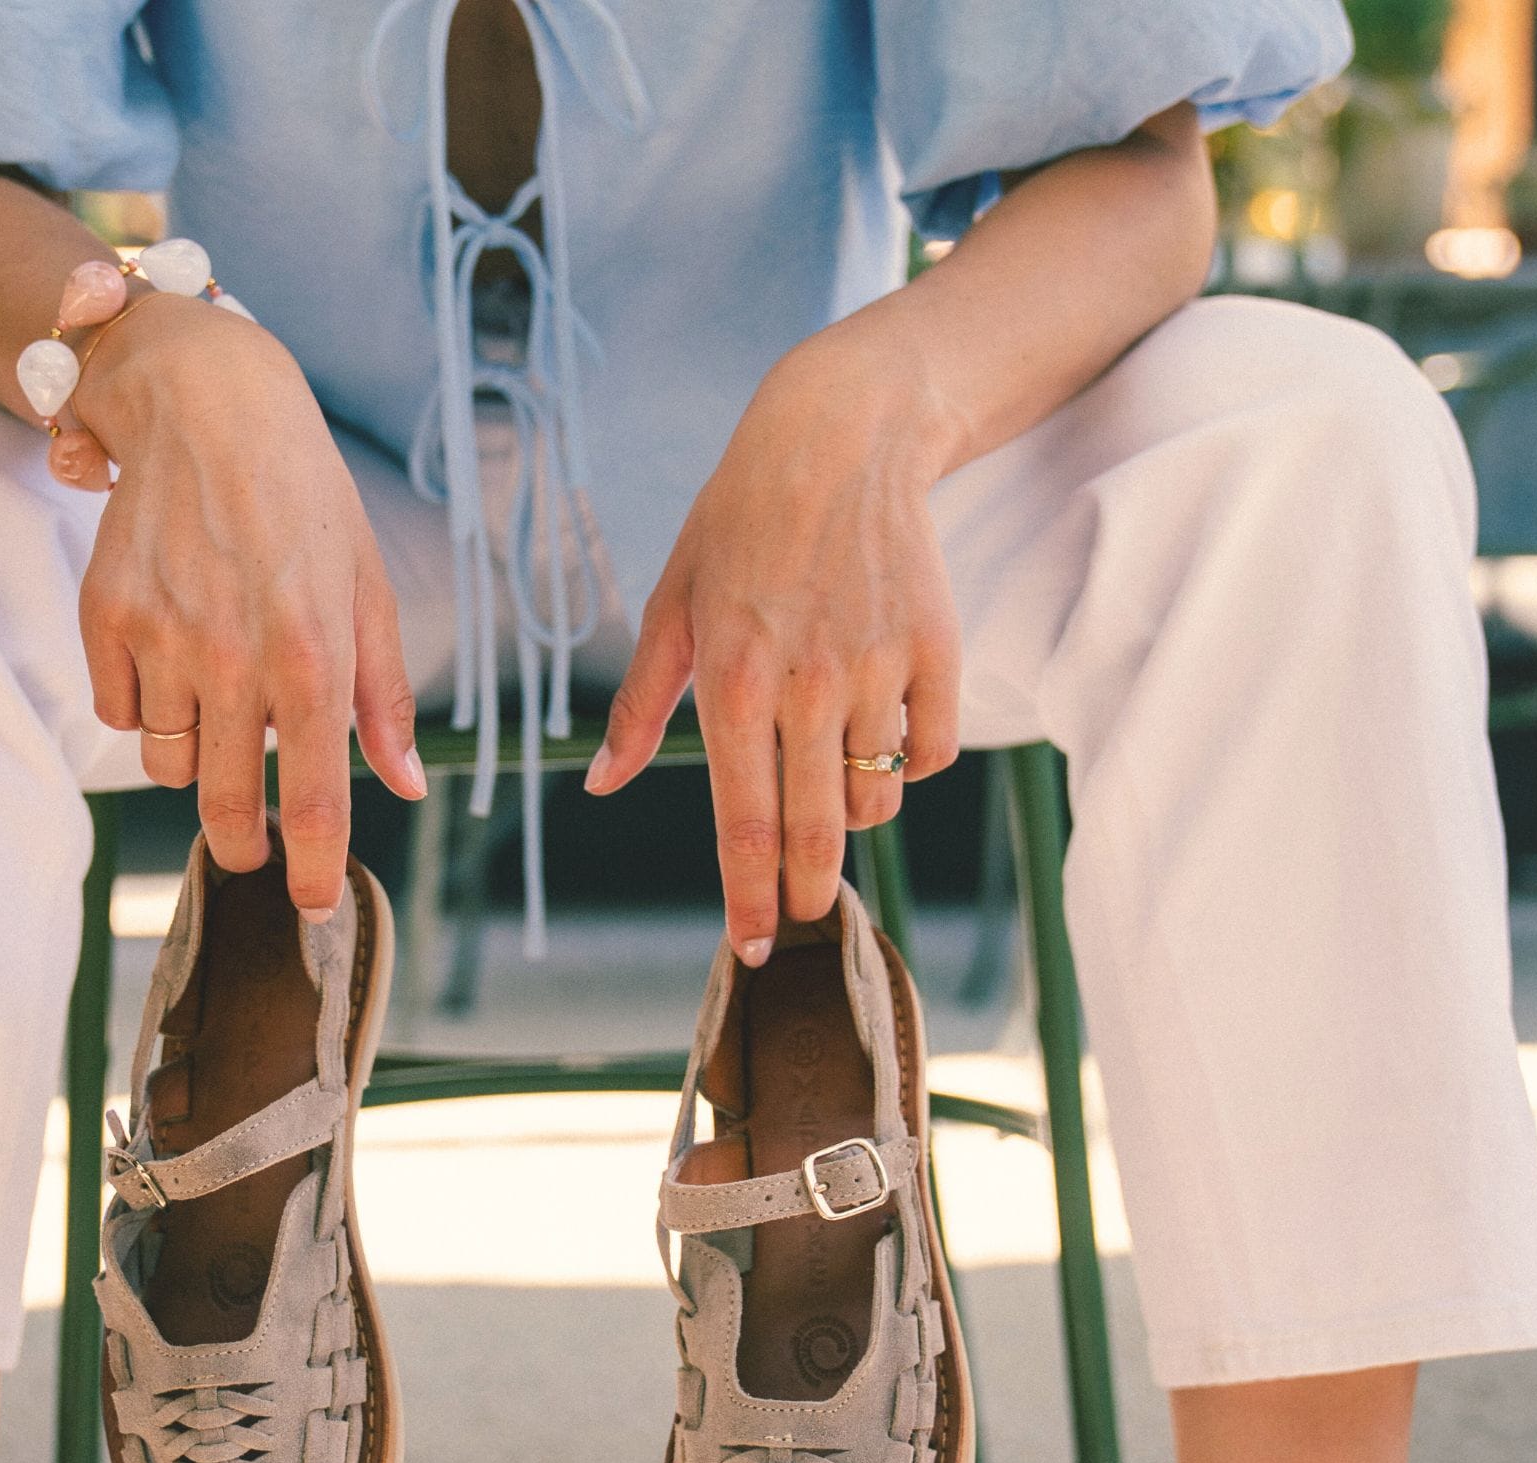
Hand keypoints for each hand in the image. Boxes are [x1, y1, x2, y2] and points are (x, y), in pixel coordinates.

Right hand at [76, 293, 424, 918]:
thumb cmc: (305, 502)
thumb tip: (406, 786)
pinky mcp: (104, 619)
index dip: (314, 868)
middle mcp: (233, 659)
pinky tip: (172, 656)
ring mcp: (161, 641)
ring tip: (217, 702)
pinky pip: (119, 712)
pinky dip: (145, 706)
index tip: (313, 904)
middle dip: (241, 844)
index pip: (316, 799)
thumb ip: (384, 699)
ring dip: (196, 758)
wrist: (206, 405)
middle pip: (228, 807)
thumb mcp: (367, 591)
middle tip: (249, 848)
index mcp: (313, 658)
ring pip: (170, 763)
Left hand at [588, 316, 960, 961]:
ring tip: (831, 787)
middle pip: (814, 831)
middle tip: (802, 914)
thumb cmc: (738, 525)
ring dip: (853, 816)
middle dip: (806, 892)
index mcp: (731, 681)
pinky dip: (909, 766)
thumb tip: (601, 784)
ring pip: (875, 797)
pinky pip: (929, 751)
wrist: (840, 439)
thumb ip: (640, 709)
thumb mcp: (671, 607)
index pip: (742, 822)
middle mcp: (806, 684)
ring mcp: (877, 668)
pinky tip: (882, 743)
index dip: (748, 899)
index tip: (754, 951)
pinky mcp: (935, 649)